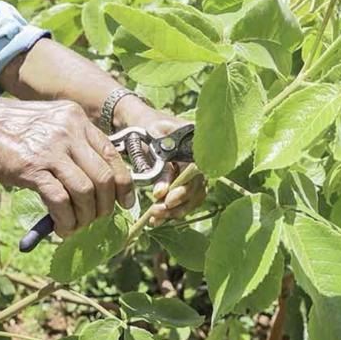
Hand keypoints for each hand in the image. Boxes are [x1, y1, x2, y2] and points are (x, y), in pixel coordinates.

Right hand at [0, 98, 133, 237]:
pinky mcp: (33, 169)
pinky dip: (66, 220)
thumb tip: (94, 178)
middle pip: (103, 177)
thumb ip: (73, 142)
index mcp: (76, 119)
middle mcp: (69, 131)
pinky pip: (61, 201)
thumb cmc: (11, 130)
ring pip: (86, 192)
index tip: (125, 202)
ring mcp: (51, 150)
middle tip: (97, 219)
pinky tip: (61, 227)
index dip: (123, 183)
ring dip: (85, 217)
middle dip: (105, 206)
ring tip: (75, 226)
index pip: (112, 154)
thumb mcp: (49, 123)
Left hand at [112, 98, 205, 226]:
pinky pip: (184, 200)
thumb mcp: (152, 140)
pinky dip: (171, 211)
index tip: (168, 199)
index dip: (185, 188)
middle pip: (196, 188)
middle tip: (157, 211)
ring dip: (174, 211)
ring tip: (154, 217)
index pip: (197, 171)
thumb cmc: (145, 126)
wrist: (139, 121)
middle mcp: (200, 159)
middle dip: (178, 204)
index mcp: (196, 144)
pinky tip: (155, 218)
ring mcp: (194, 171)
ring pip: (192, 198)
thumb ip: (159, 165)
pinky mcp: (184, 181)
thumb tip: (162, 192)